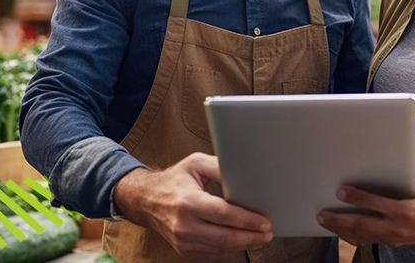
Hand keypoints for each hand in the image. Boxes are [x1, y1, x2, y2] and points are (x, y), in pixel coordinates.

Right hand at [113, 153, 272, 254]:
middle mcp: (184, 224)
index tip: (264, 222)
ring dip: (244, 244)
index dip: (247, 220)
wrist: (146, 200)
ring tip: (261, 238)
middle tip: (268, 232)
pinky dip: (230, 247)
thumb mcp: (196, 164)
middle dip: (251, 236)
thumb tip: (243, 171)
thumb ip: (219, 167)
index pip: (224, 215)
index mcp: (188, 202)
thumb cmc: (174, 179)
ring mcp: (183, 239)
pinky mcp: (184, 248)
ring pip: (221, 247)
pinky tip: (242, 240)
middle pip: (225, 236)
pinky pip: (213, 250)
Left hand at [317, 184, 414, 247]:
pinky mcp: (395, 243)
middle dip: (339, 220)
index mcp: (405, 210)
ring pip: (362, 236)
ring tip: (327, 222)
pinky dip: (354, 236)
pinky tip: (344, 231)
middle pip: (362, 225)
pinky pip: (370, 240)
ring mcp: (396, 238)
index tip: (340, 191)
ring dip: (342, 229)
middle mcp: (398, 227)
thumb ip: (396, 186)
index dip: (356, 197)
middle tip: (322, 215)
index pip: (374, 204)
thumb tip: (375, 175)